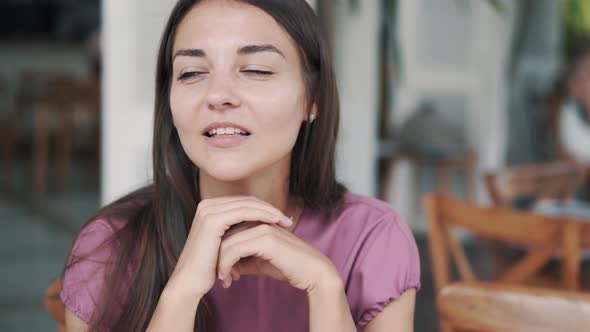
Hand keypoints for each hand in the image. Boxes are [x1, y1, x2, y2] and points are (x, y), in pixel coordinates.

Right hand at [166, 196, 292, 298]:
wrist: (190, 282)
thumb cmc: (209, 267)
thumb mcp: (225, 243)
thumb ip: (238, 230)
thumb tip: (261, 225)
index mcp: (210, 207)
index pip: (244, 202)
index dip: (264, 208)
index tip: (282, 218)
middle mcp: (207, 204)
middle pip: (247, 200)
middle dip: (270, 208)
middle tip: (288, 219)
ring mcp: (209, 210)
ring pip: (247, 204)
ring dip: (269, 211)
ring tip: (285, 221)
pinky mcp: (212, 220)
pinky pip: (243, 212)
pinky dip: (261, 215)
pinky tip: (274, 222)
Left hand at [217, 222, 340, 294]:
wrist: (313, 272)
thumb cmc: (289, 267)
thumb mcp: (260, 263)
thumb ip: (243, 260)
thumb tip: (226, 266)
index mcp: (258, 223)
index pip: (228, 231)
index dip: (221, 251)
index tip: (222, 272)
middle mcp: (259, 221)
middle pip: (224, 235)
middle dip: (218, 257)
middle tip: (221, 277)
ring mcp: (262, 228)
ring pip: (226, 242)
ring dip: (221, 263)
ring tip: (224, 279)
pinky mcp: (265, 239)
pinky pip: (235, 250)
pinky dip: (227, 265)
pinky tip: (230, 277)